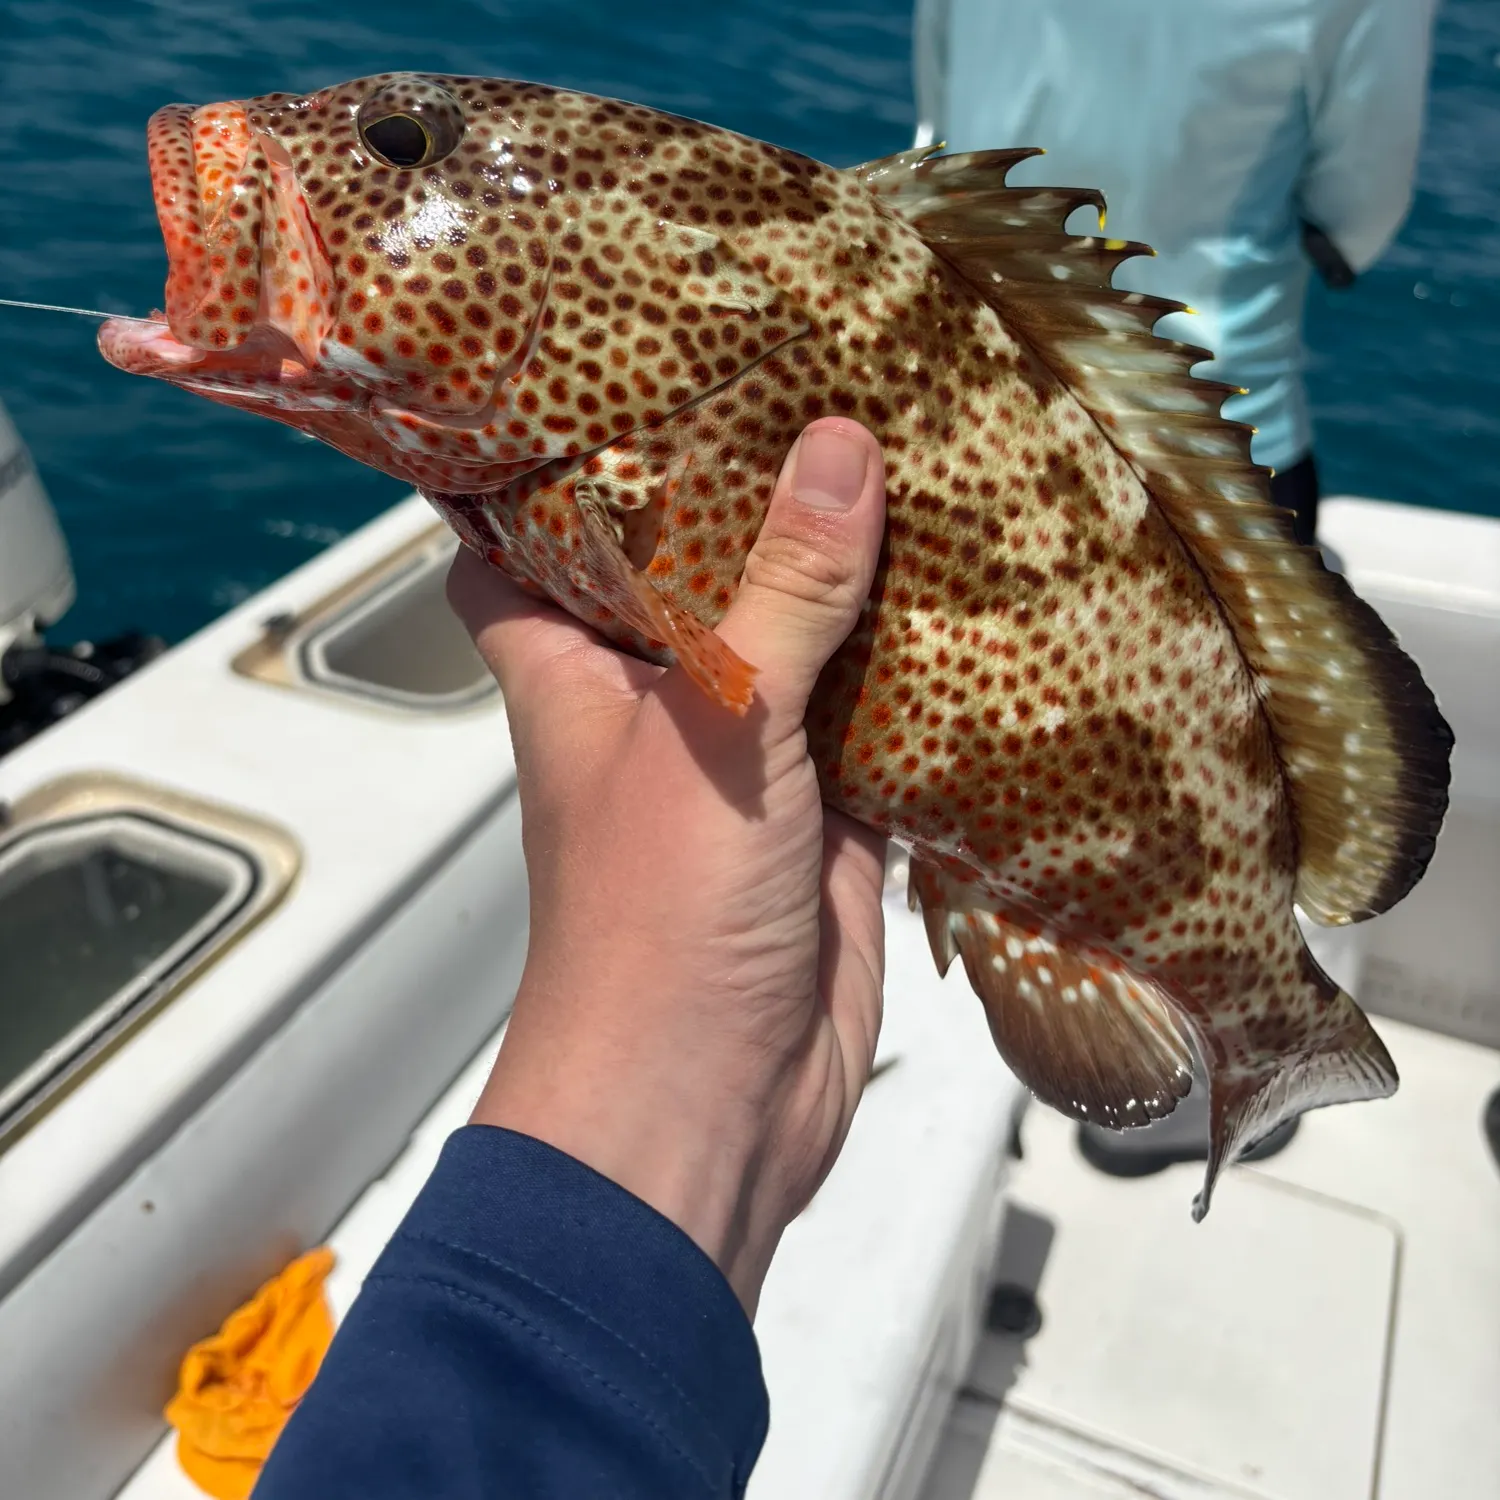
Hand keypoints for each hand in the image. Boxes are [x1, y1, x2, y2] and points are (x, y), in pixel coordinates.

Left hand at [447, 418, 887, 1312]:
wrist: (715, 1107)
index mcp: (575, 673)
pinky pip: (872, 722)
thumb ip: (780, 594)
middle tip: (806, 379)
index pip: (520, 547)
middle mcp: (655, 705)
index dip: (541, 468)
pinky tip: (974, 595)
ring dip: (842, 578)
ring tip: (909, 451)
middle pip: (688, 578)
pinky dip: (913, 672)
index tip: (597, 374)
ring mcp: (747, 762)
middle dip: (739, 498)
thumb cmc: (660, 920)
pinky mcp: (827, 818)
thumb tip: (837, 442)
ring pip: (794, 645)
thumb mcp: (713, 731)